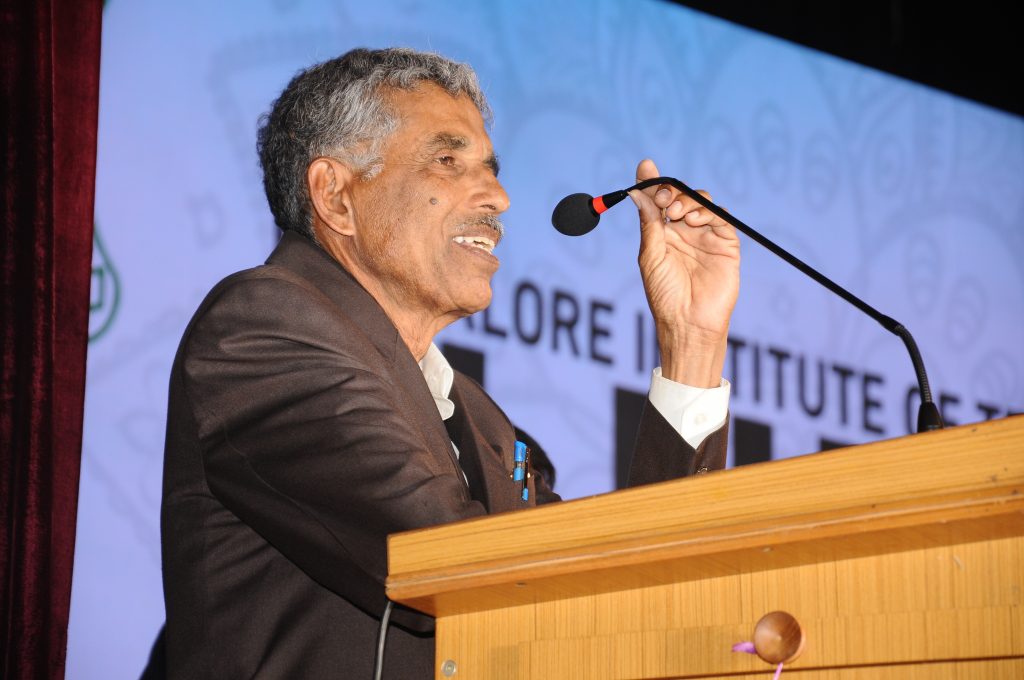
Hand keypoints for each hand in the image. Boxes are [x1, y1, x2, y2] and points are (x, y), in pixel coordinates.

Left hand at [630, 159, 739, 387]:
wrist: (689, 321)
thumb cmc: (665, 294)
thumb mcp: (650, 254)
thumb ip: (648, 220)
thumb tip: (637, 188)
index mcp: (661, 234)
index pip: (657, 201)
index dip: (652, 184)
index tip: (646, 170)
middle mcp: (683, 232)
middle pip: (679, 196)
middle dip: (670, 191)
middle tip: (662, 200)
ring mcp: (705, 236)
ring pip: (700, 202)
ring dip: (687, 200)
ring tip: (676, 216)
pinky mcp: (725, 243)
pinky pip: (720, 217)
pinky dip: (706, 212)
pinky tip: (692, 221)